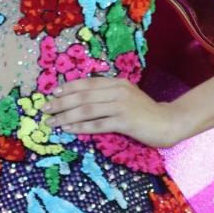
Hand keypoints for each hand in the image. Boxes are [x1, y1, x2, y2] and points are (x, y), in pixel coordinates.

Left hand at [41, 76, 187, 148]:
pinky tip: (68, 129)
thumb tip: (81, 98)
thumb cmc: (144, 111)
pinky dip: (80, 127)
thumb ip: (107, 94)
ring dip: (66, 116)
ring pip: (86, 110)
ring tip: (52, 122)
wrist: (168, 122)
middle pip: (82, 96)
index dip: (68, 88)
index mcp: (117, 82)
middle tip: (45, 109)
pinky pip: (97, 124)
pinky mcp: (124, 121)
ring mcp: (121, 106)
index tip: (53, 93)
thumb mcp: (126, 96)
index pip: (87, 83)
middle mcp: (117, 91)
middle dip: (61, 102)